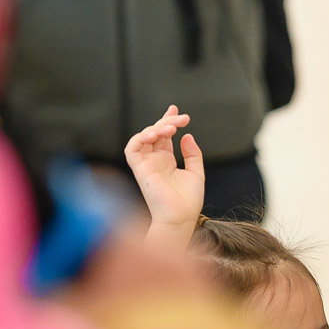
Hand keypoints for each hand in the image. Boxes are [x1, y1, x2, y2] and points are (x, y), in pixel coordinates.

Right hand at [122, 105, 203, 248]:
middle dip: (167, 121)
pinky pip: (132, 148)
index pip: (163, 136)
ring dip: (156, 128)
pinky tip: (156, 134)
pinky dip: (141, 137)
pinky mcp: (139, 169)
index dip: (168, 121)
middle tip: (182, 118)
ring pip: (143, 137)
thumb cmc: (188, 200)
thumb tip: (186, 135)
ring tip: (172, 127)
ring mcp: (146, 164)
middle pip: (155, 133)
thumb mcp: (196, 172)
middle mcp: (155, 161)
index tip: (177, 111)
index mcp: (167, 161)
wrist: (181, 217)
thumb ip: (192, 154)